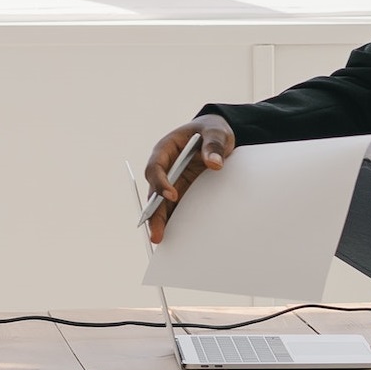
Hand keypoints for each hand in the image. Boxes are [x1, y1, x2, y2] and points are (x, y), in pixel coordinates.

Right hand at [143, 114, 235, 243]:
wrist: (217, 135)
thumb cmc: (212, 130)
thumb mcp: (216, 132)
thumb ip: (214, 145)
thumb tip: (215, 164)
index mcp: (166, 148)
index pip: (156, 167)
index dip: (160, 182)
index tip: (172, 195)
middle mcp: (165, 167)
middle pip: (154, 191)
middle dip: (154, 212)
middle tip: (156, 232)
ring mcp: (172, 180)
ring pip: (160, 203)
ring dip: (159, 221)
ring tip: (159, 239)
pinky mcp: (182, 190)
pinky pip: (173, 207)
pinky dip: (172, 220)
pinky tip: (174, 236)